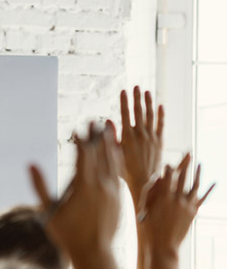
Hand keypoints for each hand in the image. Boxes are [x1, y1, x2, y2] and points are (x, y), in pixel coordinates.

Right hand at [32, 122, 122, 256]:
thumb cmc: (67, 234)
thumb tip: (31, 164)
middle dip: (97, 137)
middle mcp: (102, 187)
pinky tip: (115, 154)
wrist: (95, 254)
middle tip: (96, 121)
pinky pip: (120, 174)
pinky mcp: (120, 199)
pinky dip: (117, 160)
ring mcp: (114, 193)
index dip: (81, 141)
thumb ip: (40, 186)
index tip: (78, 128)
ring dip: (111, 145)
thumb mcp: (49, 211)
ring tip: (109, 131)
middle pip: (101, 155)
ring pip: (114, 163)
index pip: (84, 157)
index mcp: (85, 187)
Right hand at [114, 87, 163, 212]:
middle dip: (137, 98)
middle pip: (139, 112)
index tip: (123, 91)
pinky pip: (161, 126)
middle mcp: (141, 135)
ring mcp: (151, 138)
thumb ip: (111, 137)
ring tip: (147, 92)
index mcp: (128, 137)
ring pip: (150, 116)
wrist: (144, 182)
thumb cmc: (124, 171)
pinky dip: (161, 115)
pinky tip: (160, 106)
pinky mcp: (160, 143)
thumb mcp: (113, 154)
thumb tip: (108, 121)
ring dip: (148, 103)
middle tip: (136, 86)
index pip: (126, 114)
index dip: (124, 102)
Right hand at [140, 154, 213, 253]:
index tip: (170, 161)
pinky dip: (208, 190)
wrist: (163, 244)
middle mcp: (177, 199)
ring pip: (194, 185)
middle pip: (182, 178)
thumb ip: (151, 193)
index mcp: (163, 197)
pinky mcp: (193, 212)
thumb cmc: (150, 227)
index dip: (169, 168)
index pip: (167, 177)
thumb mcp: (146, 209)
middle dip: (185, 164)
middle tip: (189, 153)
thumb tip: (155, 181)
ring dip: (197, 174)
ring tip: (200, 163)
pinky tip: (213, 183)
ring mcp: (187, 205)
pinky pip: (202, 198)